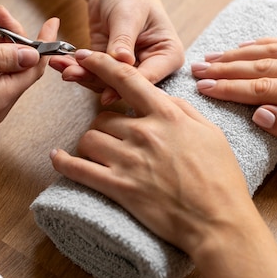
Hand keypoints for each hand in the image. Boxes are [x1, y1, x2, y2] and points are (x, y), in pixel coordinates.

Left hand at [48, 0, 183, 103]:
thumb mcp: (129, 15)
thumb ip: (124, 41)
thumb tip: (123, 62)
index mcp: (167, 55)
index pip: (149, 77)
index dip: (127, 85)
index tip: (108, 90)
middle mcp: (149, 65)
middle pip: (125, 84)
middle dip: (96, 78)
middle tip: (73, 72)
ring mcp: (128, 68)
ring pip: (105, 83)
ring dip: (82, 74)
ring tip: (61, 64)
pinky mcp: (108, 66)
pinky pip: (93, 73)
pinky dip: (76, 68)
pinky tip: (61, 62)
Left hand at [50, 50, 254, 254]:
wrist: (217, 221)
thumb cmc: (220, 179)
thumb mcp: (210, 133)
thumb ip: (183, 110)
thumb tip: (162, 98)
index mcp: (166, 115)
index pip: (127, 80)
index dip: (102, 64)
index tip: (86, 56)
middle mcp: (144, 132)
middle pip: (103, 116)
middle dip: (105, 126)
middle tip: (113, 139)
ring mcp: (128, 160)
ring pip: (89, 139)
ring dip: (91, 144)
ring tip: (99, 154)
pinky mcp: (118, 187)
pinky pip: (79, 169)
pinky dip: (64, 162)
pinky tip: (57, 158)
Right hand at [191, 38, 276, 168]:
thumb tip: (259, 113)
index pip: (262, 88)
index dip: (229, 87)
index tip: (204, 88)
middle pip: (263, 65)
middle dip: (226, 67)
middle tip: (198, 69)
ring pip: (275, 51)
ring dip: (240, 53)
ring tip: (213, 57)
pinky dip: (266, 44)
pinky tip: (248, 46)